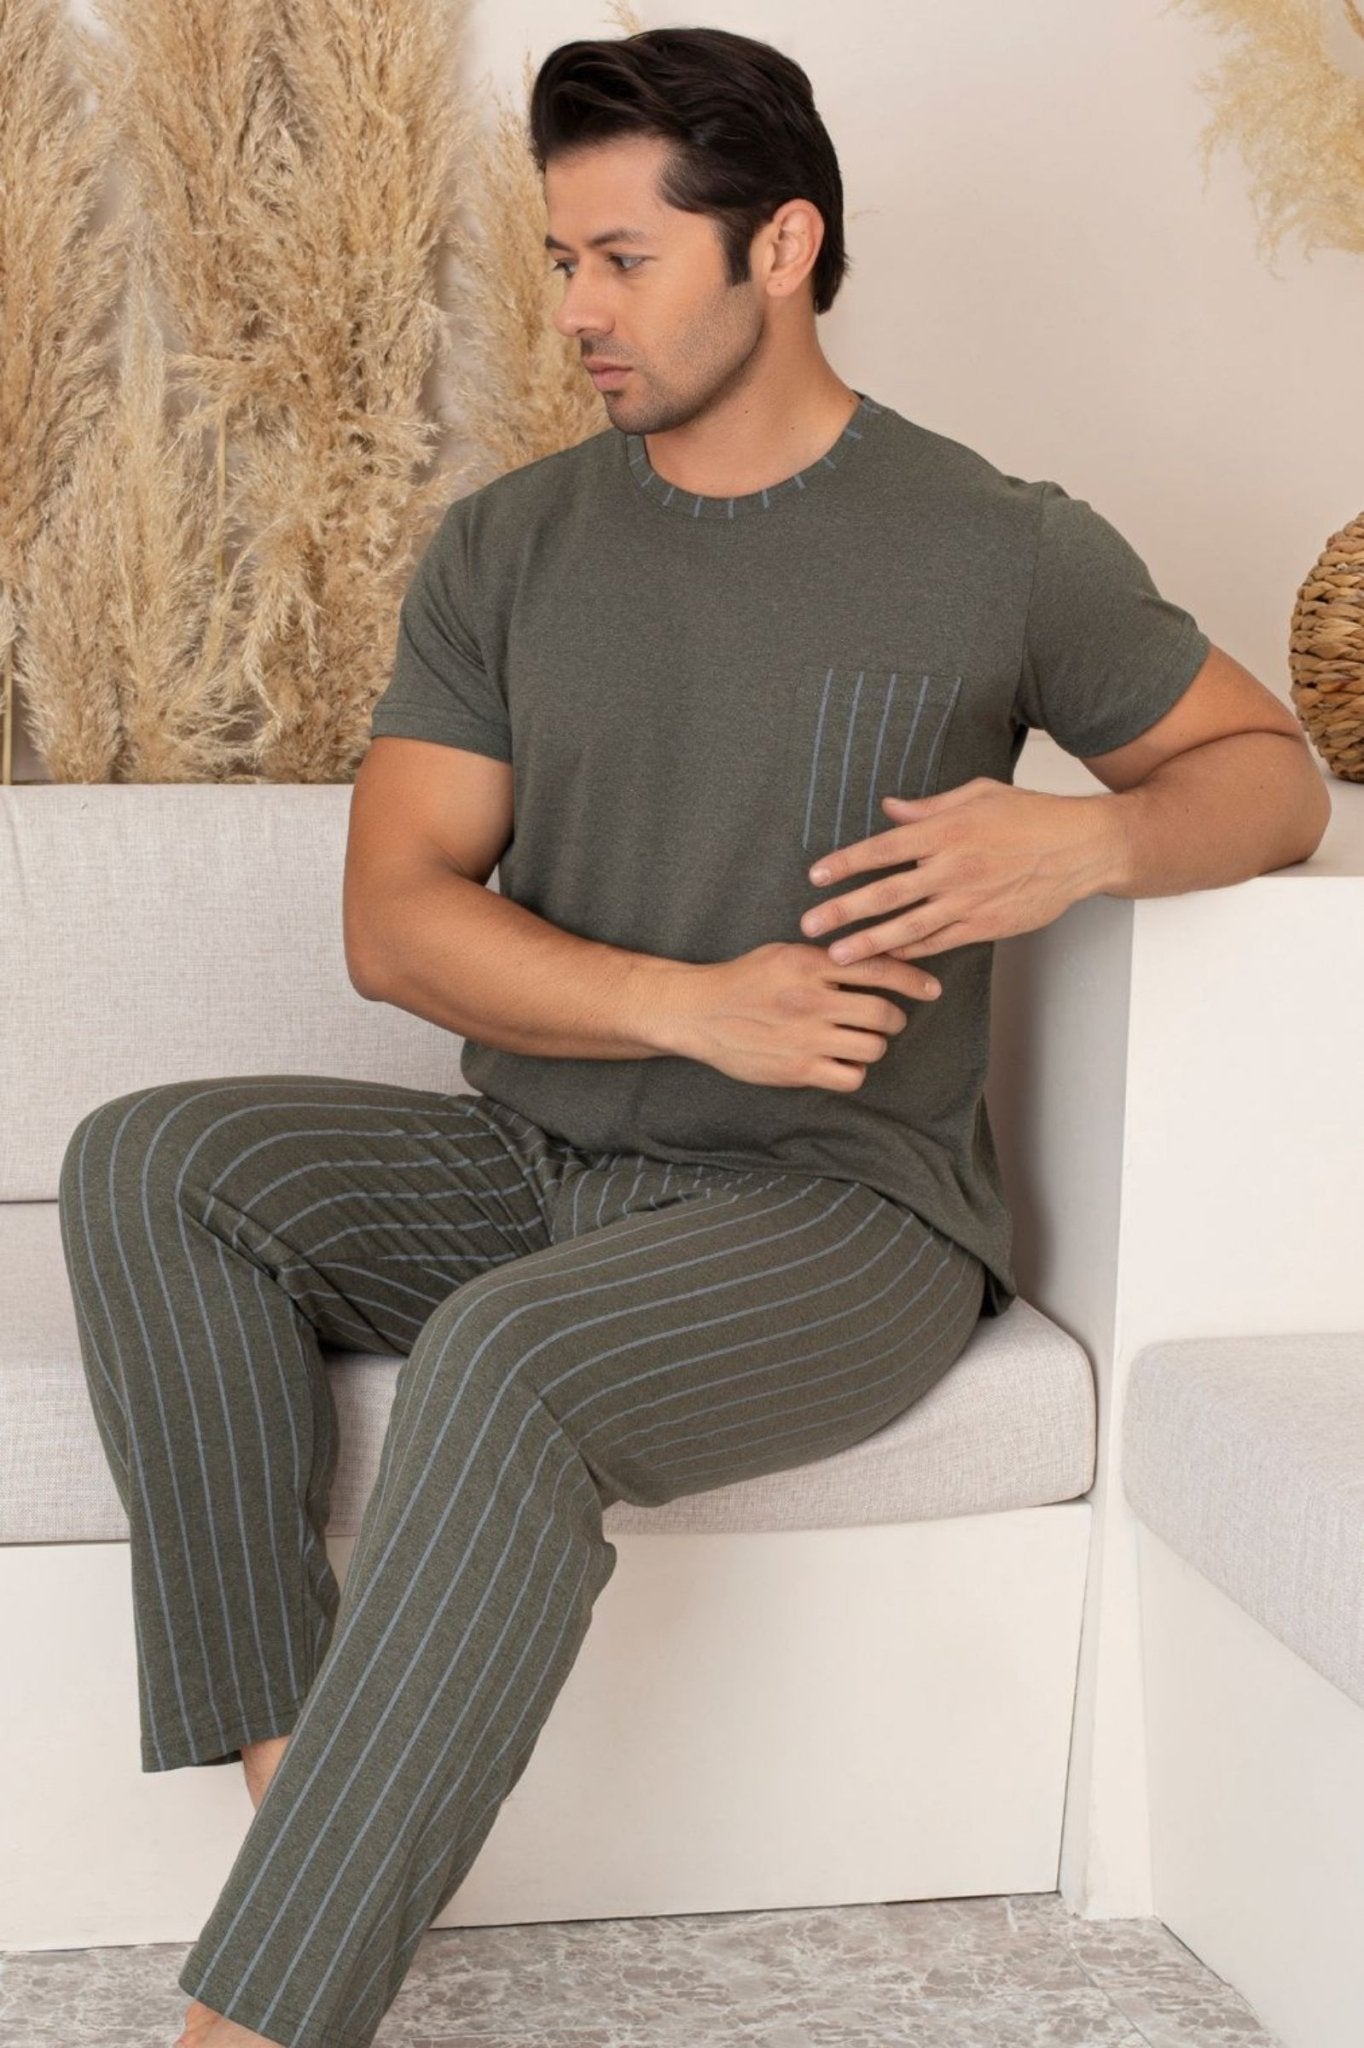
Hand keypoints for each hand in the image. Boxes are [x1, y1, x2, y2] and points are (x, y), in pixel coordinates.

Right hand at [666, 940, 942, 1091]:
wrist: (698, 1012)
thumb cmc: (744, 980)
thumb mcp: (784, 954)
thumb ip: (826, 958)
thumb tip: (877, 961)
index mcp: (810, 964)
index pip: (878, 968)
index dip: (914, 980)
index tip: (932, 989)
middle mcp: (811, 999)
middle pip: (883, 1013)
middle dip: (894, 1018)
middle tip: (887, 1020)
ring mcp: (805, 1037)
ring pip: (872, 1046)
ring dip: (874, 1044)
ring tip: (860, 1040)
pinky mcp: (797, 1069)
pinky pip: (851, 1076)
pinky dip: (854, 1071)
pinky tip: (841, 1062)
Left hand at [798, 778, 1116, 964]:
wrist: (1082, 848)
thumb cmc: (1032, 815)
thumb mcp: (979, 795)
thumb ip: (930, 808)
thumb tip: (889, 809)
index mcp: (947, 831)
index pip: (883, 849)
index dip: (846, 863)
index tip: (816, 876)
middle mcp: (953, 868)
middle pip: (886, 894)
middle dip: (842, 911)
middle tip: (808, 925)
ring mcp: (969, 901)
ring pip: (908, 927)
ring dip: (869, 943)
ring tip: (837, 956)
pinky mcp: (986, 926)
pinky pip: (939, 943)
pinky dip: (911, 953)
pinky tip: (887, 961)